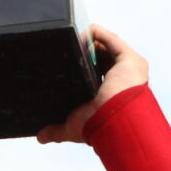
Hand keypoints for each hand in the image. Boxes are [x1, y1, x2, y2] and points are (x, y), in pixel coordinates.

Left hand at [36, 24, 148, 144]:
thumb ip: (57, 130)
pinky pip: (112, 40)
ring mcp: (126, 69)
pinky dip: (97, 33)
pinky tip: (81, 33)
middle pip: (101, 59)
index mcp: (108, 95)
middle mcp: (120, 81)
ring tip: (71, 39)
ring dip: (89, 41)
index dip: (81, 68)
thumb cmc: (98, 126)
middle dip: (85, 52)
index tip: (67, 62)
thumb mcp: (72, 128)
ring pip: (106, 48)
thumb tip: (41, 137)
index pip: (95, 76)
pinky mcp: (129, 59)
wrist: (112, 120)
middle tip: (68, 48)